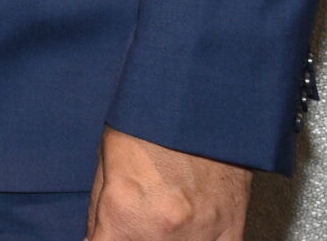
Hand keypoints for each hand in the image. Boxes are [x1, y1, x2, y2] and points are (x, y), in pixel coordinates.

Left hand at [86, 127, 248, 240]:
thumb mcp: (107, 160)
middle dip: (133, 236)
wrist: (203, 98)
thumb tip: (96, 238)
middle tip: (138, 217)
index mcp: (123, 211)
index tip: (109, 232)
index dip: (103, 240)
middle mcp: (161, 231)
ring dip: (164, 240)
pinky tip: (189, 231)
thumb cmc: (150, 119)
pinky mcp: (231, 232)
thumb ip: (100, 211)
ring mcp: (200, 236)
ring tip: (161, 218)